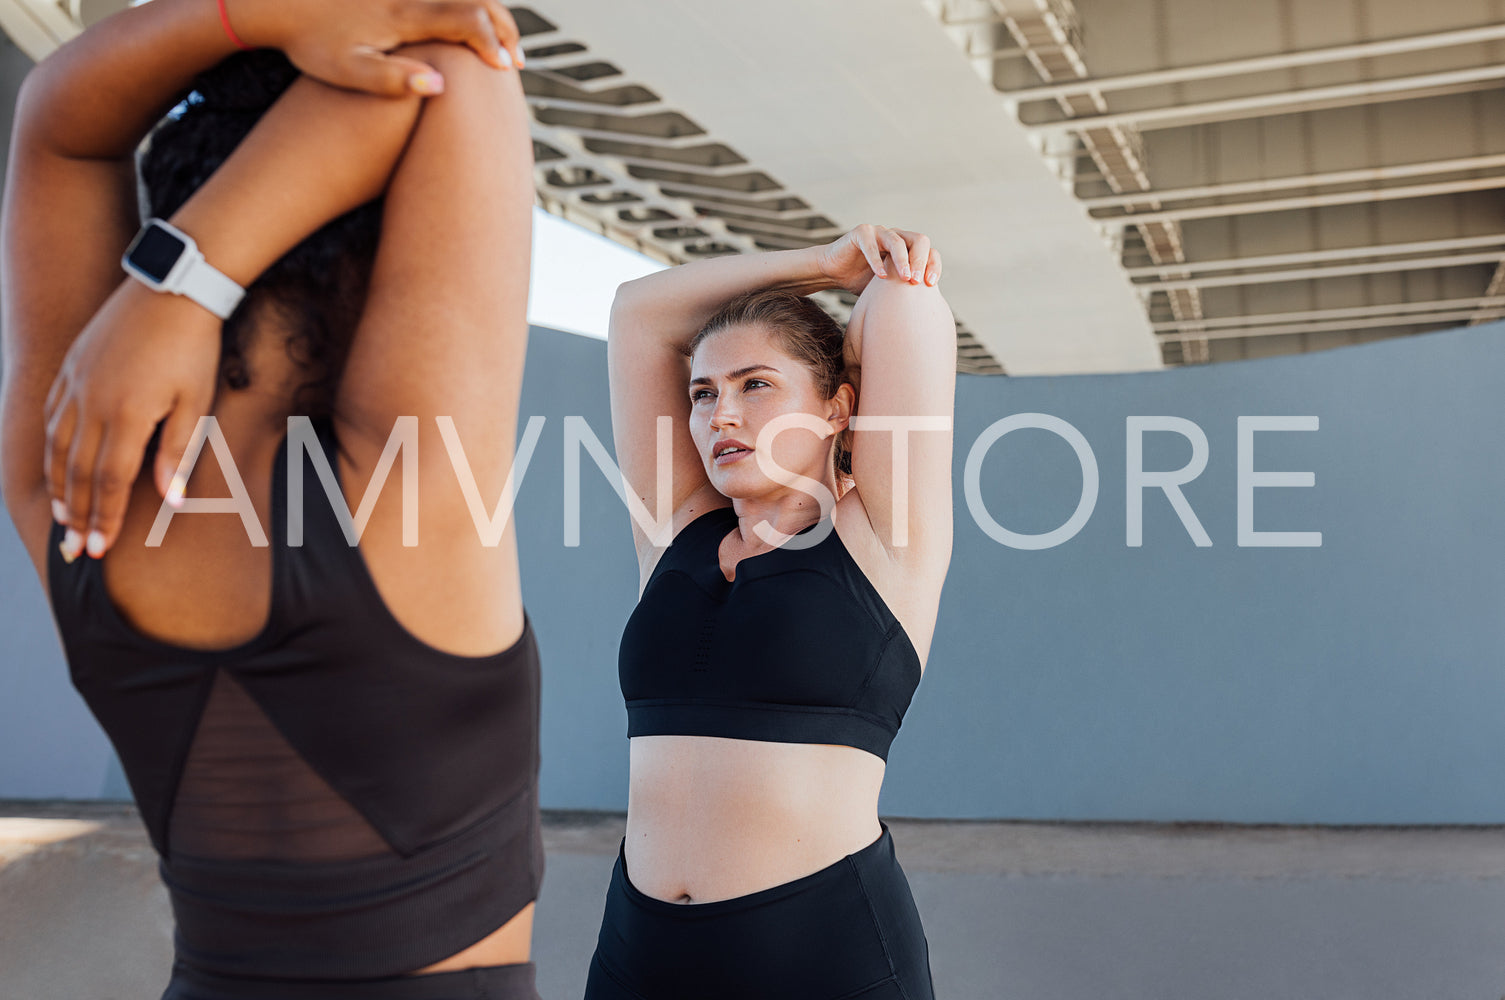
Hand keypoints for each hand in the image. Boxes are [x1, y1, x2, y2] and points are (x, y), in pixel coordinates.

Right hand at [44, 283, 220, 560]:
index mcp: (127, 415)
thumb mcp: (196, 402)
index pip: (109, 481)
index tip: (100, 549)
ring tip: (61, 518)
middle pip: (78, 472)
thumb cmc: (194, 348)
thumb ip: (179, 452)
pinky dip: (50, 447)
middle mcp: (92, 402)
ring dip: (58, 487)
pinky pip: (52, 415)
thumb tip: (171, 501)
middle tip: (74, 550)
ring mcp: (76, 383)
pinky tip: (55, 465)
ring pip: (58, 447)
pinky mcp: (72, 366)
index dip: (104, 518)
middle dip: (76, 515)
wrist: (172, 289)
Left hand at [233, 0, 525, 95]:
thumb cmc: (312, 41)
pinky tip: (474, 27)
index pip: (467, 19)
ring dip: (491, 14)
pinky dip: (469, 6)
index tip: (505, 69)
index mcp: (404, 14)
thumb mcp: (348, 70)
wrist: (279, 1)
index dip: (492, 43)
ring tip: (503, 45)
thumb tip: (439, 85)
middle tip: (515, 61)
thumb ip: (393, 80)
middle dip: (503, 27)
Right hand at [813, 224, 941, 296]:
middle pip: (919, 240)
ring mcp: (879, 232)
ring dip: (903, 260)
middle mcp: (896, 236)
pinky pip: (871, 245)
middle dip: (921, 261)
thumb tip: (927, 311)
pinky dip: (876, 261)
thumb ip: (906, 292)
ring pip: (897, 241)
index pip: (930, 251)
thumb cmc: (863, 281)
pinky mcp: (861, 233)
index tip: (931, 284)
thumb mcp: (889, 289)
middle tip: (917, 282)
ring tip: (905, 278)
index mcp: (907, 247)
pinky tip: (881, 276)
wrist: (835, 273)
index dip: (933, 265)